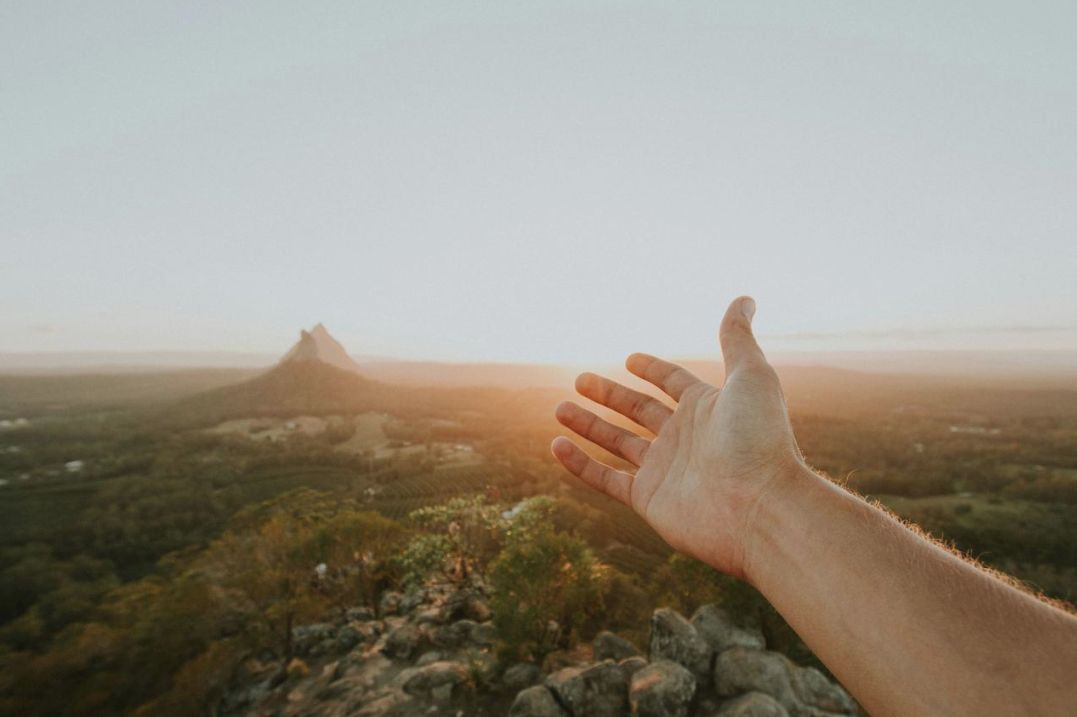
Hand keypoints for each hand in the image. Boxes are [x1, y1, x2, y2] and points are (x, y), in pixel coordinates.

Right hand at [551, 296, 802, 579]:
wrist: (760, 508)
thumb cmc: (759, 440)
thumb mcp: (750, 377)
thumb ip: (737, 339)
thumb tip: (745, 297)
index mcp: (706, 408)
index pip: (672, 383)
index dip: (652, 369)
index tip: (630, 358)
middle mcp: (685, 438)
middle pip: (638, 410)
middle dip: (609, 395)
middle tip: (579, 379)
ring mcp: (665, 470)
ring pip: (617, 442)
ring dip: (589, 425)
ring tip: (559, 409)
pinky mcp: (649, 500)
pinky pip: (607, 480)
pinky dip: (581, 464)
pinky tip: (557, 445)